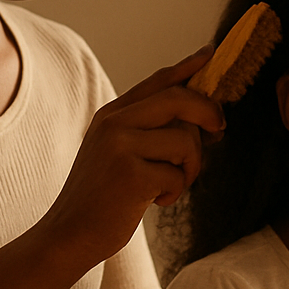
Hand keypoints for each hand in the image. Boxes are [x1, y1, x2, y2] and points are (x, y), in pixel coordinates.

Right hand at [33, 45, 224, 270]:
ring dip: (191, 167)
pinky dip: (176, 191)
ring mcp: (120, 146)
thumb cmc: (104, 199)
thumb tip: (207, 120)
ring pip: (185, 140)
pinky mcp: (131, 174)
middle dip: (208, 114)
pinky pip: (178, 174)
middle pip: (179, 99)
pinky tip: (155, 202)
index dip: (189, 67)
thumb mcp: (121, 155)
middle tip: (220, 131)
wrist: (69, 235)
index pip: (158, 81)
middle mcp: (114, 123)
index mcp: (112, 115)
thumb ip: (153, 132)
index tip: (210, 54)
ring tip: (171, 185)